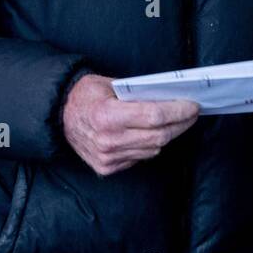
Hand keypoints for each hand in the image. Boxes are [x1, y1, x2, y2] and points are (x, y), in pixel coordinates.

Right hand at [62, 74, 198, 175]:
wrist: (59, 116)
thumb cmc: (86, 96)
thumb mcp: (108, 84)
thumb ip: (137, 93)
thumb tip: (171, 97)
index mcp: (107, 116)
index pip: (155, 116)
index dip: (179, 111)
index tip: (193, 106)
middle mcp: (108, 140)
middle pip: (159, 136)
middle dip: (181, 124)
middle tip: (192, 113)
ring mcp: (107, 157)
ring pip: (153, 149)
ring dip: (168, 135)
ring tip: (177, 122)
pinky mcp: (107, 168)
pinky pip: (140, 157)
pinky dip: (150, 145)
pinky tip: (153, 134)